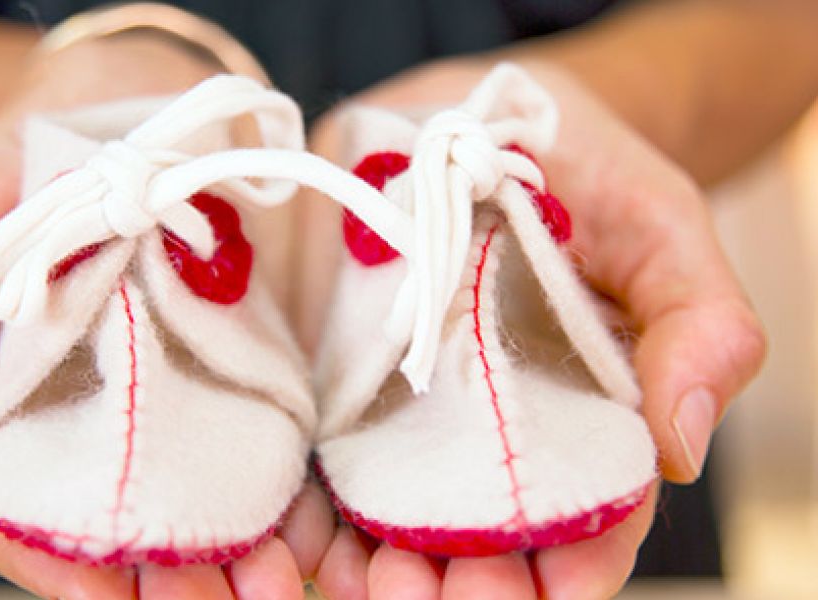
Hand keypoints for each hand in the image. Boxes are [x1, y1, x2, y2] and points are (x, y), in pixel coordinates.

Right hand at [0, 33, 331, 597]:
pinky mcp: (263, 369)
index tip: (105, 595)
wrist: (141, 94)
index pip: (25, 516)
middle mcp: (108, 422)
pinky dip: (303, 499)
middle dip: (170, 579)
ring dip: (244, 556)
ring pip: (212, 507)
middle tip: (219, 598)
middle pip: (131, 531)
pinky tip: (322, 529)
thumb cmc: (33, 156)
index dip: (56, 565)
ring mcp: (192, 400)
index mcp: (22, 406)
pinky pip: (284, 450)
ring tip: (278, 576)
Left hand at [301, 60, 765, 598]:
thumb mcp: (663, 231)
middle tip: (424, 594)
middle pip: (478, 536)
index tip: (546, 587)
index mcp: (581, 416)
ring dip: (372, 565)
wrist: (477, 112)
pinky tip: (289, 538)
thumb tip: (683, 448)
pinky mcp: (331, 373)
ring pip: (389, 516)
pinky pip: (311, 457)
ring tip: (357, 578)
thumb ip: (697, 328)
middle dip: (457, 581)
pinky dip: (299, 511)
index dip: (573, 564)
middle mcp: (488, 430)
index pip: (587, 518)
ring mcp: (404, 408)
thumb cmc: (588, 172)